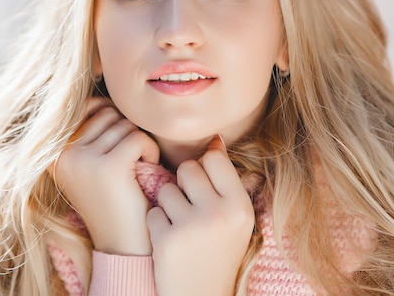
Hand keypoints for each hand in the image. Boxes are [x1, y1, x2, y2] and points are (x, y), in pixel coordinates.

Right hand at [50, 97, 159, 254]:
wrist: (122, 245)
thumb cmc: (113, 199)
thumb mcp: (89, 164)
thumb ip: (88, 131)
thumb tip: (102, 95)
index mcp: (53, 151)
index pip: (88, 107)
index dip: (111, 121)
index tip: (117, 148)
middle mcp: (61, 153)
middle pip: (108, 113)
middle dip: (125, 132)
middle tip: (128, 160)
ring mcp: (82, 160)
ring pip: (125, 124)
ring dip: (138, 142)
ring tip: (135, 168)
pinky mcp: (107, 167)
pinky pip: (139, 138)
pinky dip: (150, 151)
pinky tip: (146, 170)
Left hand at [147, 136, 254, 295]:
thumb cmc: (218, 253)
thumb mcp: (236, 221)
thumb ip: (227, 183)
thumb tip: (214, 140)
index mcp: (240, 206)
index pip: (214, 159)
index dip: (204, 168)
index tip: (203, 183)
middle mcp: (219, 214)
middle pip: (188, 168)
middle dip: (184, 184)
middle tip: (190, 207)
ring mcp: (192, 227)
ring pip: (166, 188)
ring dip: (168, 204)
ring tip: (180, 226)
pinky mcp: (167, 240)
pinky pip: (153, 212)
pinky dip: (157, 225)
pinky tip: (169, 241)